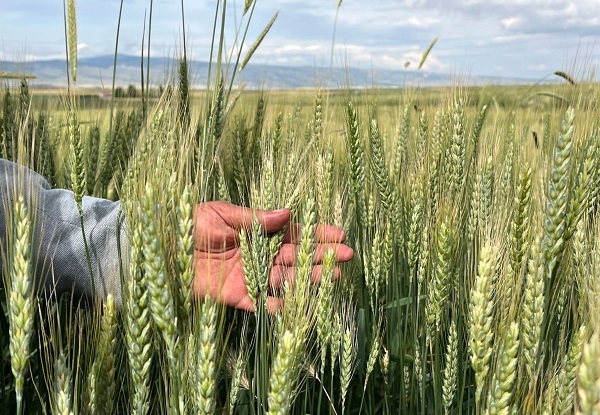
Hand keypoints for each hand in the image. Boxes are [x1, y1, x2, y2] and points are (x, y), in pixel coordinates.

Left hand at [192, 201, 353, 311]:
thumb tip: (288, 213)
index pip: (292, 232)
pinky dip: (278, 306)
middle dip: (320, 256)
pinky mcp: (235, 296)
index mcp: (254, 231)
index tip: (339, 234)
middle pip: (294, 257)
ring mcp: (248, 276)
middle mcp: (256, 255)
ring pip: (284, 279)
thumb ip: (253, 218)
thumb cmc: (187, 225)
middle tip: (346, 256)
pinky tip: (298, 306)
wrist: (158, 250)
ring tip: (332, 277)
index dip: (315, 233)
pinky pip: (260, 303)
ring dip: (308, 279)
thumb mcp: (221, 214)